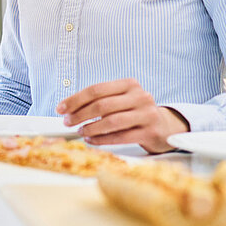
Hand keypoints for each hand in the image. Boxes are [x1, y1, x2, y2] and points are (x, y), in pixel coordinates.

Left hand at [58, 78, 188, 152]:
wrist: (165, 126)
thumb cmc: (135, 112)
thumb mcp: (121, 100)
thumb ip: (100, 101)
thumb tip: (68, 109)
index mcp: (129, 84)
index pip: (96, 90)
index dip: (75, 99)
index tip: (60, 108)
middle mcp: (140, 96)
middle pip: (102, 105)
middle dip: (80, 115)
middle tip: (67, 122)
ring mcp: (147, 114)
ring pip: (111, 122)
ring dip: (90, 128)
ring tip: (80, 132)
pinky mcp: (150, 132)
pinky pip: (120, 137)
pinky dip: (102, 140)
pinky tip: (91, 140)